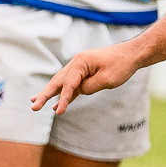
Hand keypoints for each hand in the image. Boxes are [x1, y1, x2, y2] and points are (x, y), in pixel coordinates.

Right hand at [31, 40, 145, 114]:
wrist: (131, 54)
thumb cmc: (121, 65)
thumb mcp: (106, 80)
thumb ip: (89, 87)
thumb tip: (78, 91)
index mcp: (81, 62)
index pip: (69, 84)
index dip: (64, 99)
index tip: (59, 112)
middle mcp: (77, 63)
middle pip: (58, 81)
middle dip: (45, 94)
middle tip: (34, 106)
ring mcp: (80, 67)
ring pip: (62, 82)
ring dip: (49, 93)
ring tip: (35, 102)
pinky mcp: (85, 72)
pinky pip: (71, 84)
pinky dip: (63, 94)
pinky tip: (55, 104)